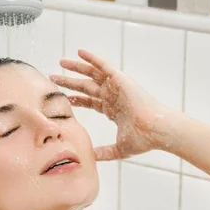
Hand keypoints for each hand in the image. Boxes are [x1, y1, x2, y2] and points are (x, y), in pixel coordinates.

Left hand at [50, 49, 173, 160]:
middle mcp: (113, 96)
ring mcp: (116, 87)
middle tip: (53, 77)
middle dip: (69, 82)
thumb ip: (103, 152)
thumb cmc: (143, 140)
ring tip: (61, 62)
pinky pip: (103, 66)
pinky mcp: (120, 79)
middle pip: (86, 87)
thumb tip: (90, 158)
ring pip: (92, 74)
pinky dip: (92, 58)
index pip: (90, 102)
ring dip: (76, 67)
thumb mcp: (118, 148)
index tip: (62, 97)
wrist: (156, 130)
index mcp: (112, 110)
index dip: (76, 99)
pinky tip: (79, 52)